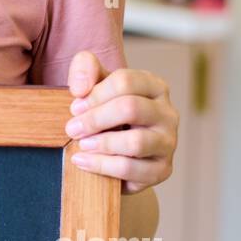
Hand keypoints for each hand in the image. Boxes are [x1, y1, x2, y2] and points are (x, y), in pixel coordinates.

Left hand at [64, 50, 178, 194]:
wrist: (118, 155)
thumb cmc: (108, 114)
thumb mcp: (97, 87)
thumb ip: (85, 70)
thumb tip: (80, 88)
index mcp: (154, 87)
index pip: (125, 81)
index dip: (95, 94)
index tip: (75, 107)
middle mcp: (167, 113)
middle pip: (130, 108)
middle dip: (95, 119)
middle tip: (72, 128)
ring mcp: (168, 142)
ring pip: (135, 141)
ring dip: (102, 143)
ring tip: (81, 145)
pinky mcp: (161, 170)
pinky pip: (131, 168)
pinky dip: (102, 165)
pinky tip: (83, 161)